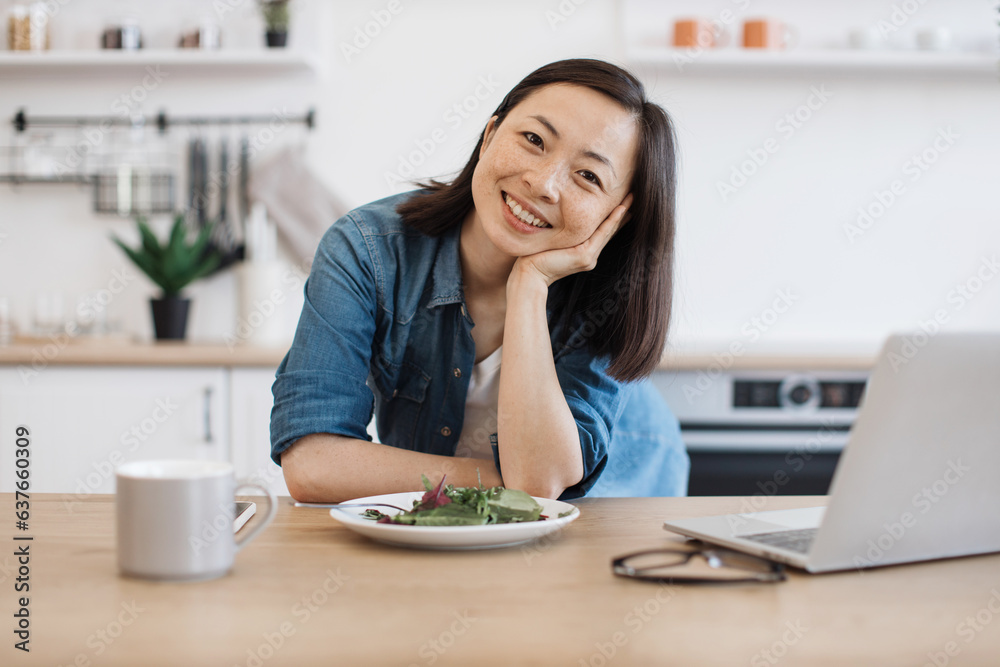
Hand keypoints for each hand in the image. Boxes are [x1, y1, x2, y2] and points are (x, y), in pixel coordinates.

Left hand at [510, 193, 632, 288]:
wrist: (529, 273)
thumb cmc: (535, 256)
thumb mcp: (554, 241)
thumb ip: (564, 233)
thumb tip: (561, 216)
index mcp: (584, 253)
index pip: (602, 232)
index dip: (614, 217)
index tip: (623, 203)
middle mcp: (590, 256)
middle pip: (610, 230)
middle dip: (623, 212)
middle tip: (634, 196)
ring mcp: (589, 257)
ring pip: (609, 229)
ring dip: (622, 213)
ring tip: (632, 198)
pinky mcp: (584, 256)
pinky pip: (602, 233)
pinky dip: (612, 220)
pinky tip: (620, 208)